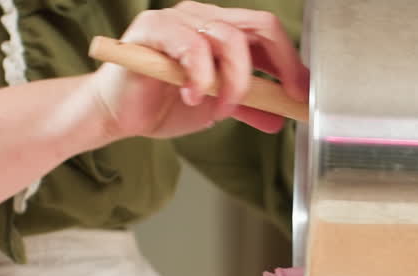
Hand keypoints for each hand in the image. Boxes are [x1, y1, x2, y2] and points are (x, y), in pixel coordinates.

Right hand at [89, 1, 308, 140]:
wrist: (116, 114)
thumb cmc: (159, 103)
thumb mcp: (215, 107)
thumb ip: (248, 107)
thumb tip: (279, 117)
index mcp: (221, 31)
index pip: (267, 33)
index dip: (291, 61)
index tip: (301, 92)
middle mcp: (203, 18)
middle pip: (258, 26)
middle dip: (278, 65)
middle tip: (279, 98)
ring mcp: (179, 19)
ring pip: (228, 39)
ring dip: (233, 83)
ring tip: (219, 111)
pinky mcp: (153, 29)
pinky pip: (192, 46)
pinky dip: (200, 76)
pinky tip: (193, 97)